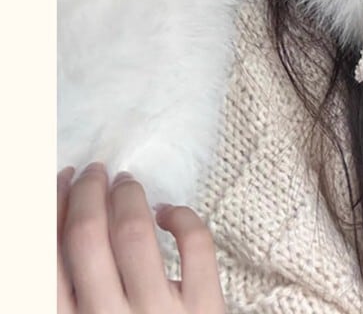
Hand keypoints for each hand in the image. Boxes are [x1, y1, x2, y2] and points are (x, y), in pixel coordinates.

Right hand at [57, 163, 224, 312]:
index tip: (61, 181)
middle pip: (87, 237)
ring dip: (129, 197)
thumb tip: (61, 235)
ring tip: (126, 184)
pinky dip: (183, 218)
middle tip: (94, 172)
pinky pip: (196, 246)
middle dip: (87, 193)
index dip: (52, 209)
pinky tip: (171, 212)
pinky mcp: (206, 309)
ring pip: (136, 233)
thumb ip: (72, 295)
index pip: (47, 259)